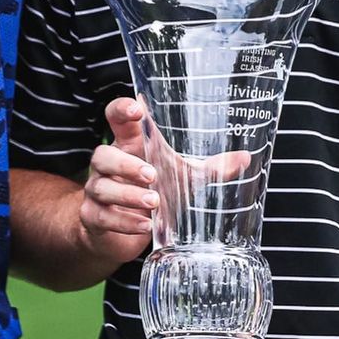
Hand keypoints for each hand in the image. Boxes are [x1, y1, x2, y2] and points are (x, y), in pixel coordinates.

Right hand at [79, 98, 252, 267]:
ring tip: (155, 203)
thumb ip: (210, 168)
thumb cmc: (153, 190)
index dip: (122, 109)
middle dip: (127, 164)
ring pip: (102, 187)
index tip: (138, 109)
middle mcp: (108, 164)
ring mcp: (97, 190)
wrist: (118, 229)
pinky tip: (145, 225)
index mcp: (128, 144)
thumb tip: (245, 159)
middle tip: (152, 174)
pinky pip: (103, 216)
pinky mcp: (92, 217)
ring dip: (129, 195)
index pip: (115, 117)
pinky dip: (124, 221)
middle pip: (104, 154)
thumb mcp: (181, 176)